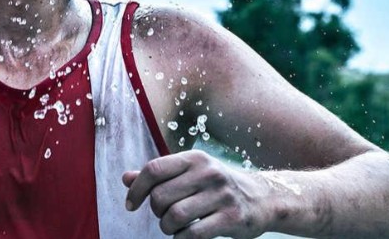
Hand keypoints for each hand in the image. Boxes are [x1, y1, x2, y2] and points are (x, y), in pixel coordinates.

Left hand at [123, 150, 270, 238]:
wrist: (262, 198)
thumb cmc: (216, 185)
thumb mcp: (190, 173)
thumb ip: (159, 175)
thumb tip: (126, 178)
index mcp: (194, 158)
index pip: (154, 169)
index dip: (137, 189)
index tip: (131, 205)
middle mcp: (207, 172)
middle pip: (161, 196)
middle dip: (156, 212)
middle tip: (163, 216)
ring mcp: (221, 195)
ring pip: (175, 216)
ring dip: (167, 228)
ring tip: (173, 227)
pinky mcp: (231, 218)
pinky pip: (193, 234)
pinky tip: (185, 236)